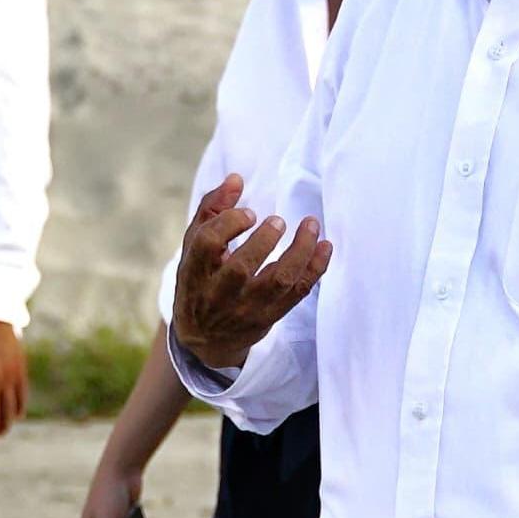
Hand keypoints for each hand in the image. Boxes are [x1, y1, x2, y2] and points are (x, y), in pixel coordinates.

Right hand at [172, 174, 330, 370]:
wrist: (205, 338)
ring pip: (278, 282)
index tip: (249, 213)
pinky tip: (324, 246)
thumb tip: (236, 179)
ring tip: (310, 225)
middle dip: (264, 240)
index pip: (207, 245)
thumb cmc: (200, 279)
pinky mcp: (270, 317)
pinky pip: (298, 293)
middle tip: (277, 221)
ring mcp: (246, 309)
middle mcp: (217, 294)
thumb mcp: (194, 246)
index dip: (230, 223)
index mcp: (193, 272)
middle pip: (241, 268)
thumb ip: (212, 209)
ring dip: (300, 251)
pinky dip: (315, 268)